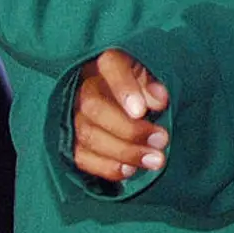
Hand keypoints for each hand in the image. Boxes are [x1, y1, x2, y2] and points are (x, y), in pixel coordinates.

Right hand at [73, 49, 169, 182]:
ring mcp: (75, 115)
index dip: (124, 88)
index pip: (110, 64)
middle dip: (129, 129)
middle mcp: (86, 86)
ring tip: (155, 160)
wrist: (128, 103)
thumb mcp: (153, 75)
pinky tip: (130, 170)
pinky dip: (106, 167)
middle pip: (94, 107)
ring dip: (123, 151)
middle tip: (162, 140)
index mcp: (108, 62)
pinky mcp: (72, 141)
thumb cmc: (145, 84)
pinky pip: (81, 157)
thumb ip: (154, 83)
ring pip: (88, 135)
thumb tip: (158, 100)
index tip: (142, 111)